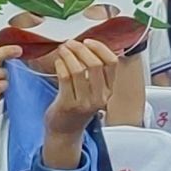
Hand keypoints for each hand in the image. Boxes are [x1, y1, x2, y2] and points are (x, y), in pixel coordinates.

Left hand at [44, 38, 120, 153]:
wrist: (65, 130)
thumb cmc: (77, 106)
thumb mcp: (93, 90)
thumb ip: (96, 72)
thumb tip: (89, 44)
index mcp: (109, 90)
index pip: (112, 62)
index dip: (100, 48)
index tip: (88, 41)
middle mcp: (100, 97)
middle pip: (94, 64)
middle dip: (80, 49)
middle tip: (70, 43)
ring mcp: (84, 102)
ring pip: (78, 70)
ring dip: (68, 55)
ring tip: (62, 49)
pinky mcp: (68, 105)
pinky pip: (64, 78)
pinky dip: (60, 65)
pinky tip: (58, 61)